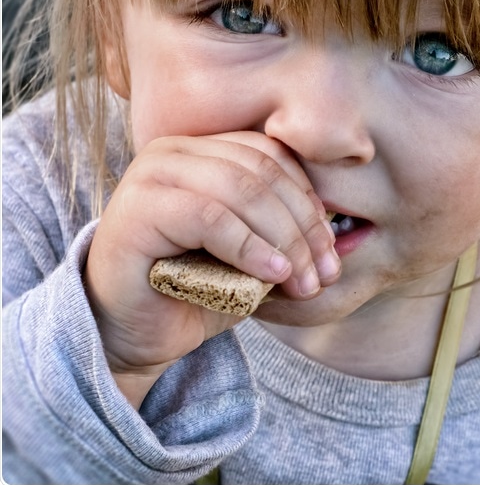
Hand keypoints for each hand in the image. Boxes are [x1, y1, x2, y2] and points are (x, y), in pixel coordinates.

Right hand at [84, 132, 338, 406]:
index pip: (273, 157)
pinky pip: (211, 217)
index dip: (310, 202)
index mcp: (203, 150)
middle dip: (303, 227)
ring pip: (242, 191)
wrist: (133, 335)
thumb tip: (340, 240)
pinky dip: (250, 247)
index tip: (332, 252)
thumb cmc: (194, 291)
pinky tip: (273, 274)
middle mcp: (174, 152)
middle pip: (263, 174)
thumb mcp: (252, 257)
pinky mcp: (137, 209)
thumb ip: (286, 235)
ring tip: (302, 281)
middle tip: (323, 274)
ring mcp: (151, 174)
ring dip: (284, 240)